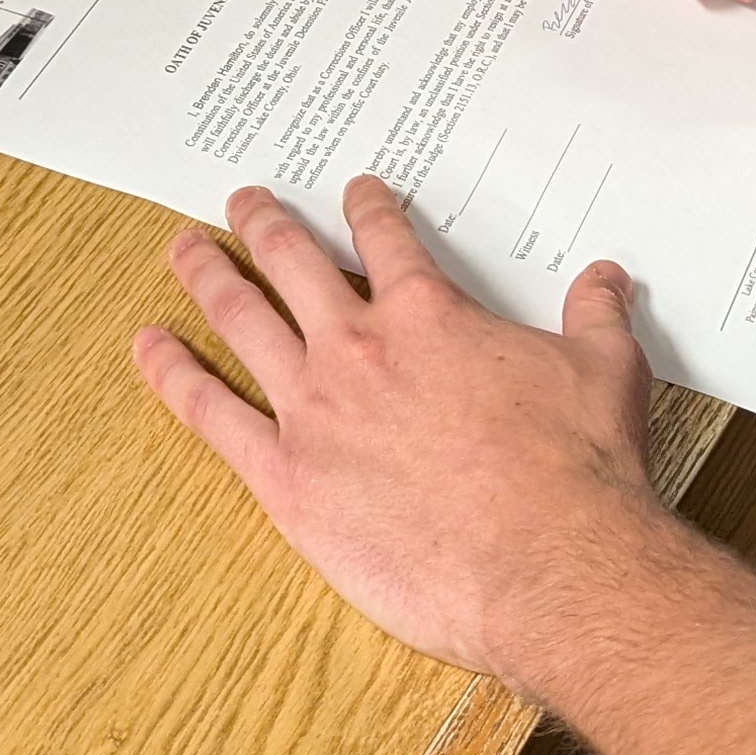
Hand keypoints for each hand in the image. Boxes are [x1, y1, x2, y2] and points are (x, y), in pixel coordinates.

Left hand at [132, 176, 668, 685]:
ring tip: (183, 248)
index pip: (386, 241)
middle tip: (242, 201)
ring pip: (241, 320)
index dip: (368, 208)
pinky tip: (148, 346)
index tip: (354, 191)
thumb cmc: (580, 470)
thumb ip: (597, 317)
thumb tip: (607, 277)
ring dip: (208, 276)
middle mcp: (359, 348)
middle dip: (264, 224)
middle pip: (293, 264)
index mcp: (428, 316)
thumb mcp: (606, 372)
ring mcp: (313, 410)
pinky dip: (173, 374)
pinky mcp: (286, 478)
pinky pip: (210, 414)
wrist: (551, 563)